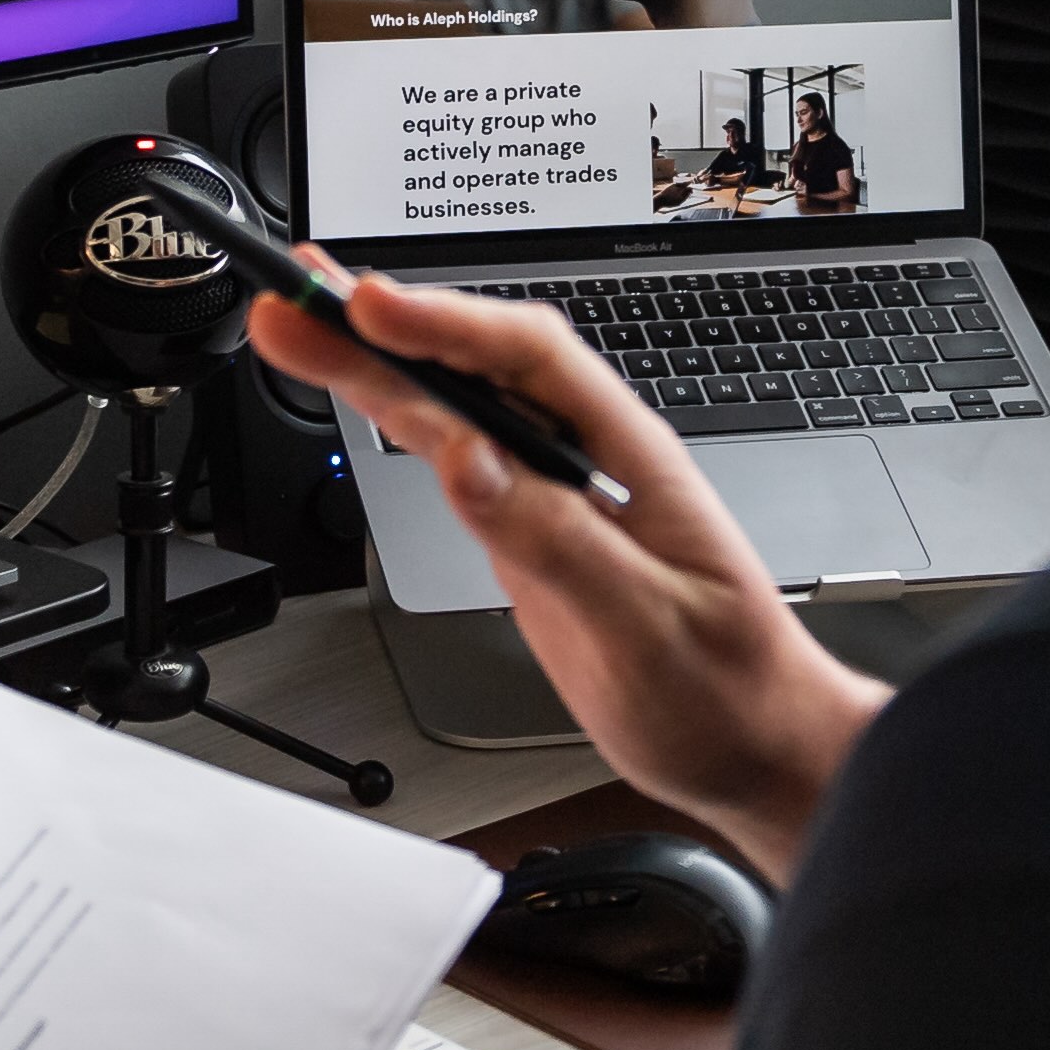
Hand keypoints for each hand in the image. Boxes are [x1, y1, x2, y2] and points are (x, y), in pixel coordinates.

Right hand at [250, 268, 882, 877]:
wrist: (757, 750)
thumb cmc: (728, 689)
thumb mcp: (645, 623)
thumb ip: (557, 542)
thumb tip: (470, 468)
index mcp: (628, 457)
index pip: (529, 360)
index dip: (443, 324)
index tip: (366, 305)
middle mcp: (585, 460)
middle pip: (474, 369)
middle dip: (379, 329)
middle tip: (292, 299)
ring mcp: (553, 494)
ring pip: (454, 409)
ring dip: (375, 365)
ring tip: (293, 327)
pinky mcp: (529, 534)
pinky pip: (454, 459)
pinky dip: (396, 422)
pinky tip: (357, 393)